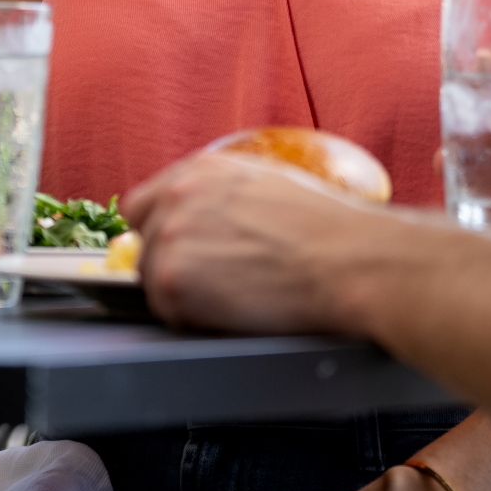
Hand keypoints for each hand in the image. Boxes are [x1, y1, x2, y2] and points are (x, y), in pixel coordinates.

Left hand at [123, 152, 403, 335]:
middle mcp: (176, 195)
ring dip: (184, 296)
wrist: (346, 260)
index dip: (162, 235)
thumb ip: (221, 197)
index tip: (182, 256)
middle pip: (145, 246)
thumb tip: (205, 222)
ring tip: (237, 297)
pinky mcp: (171, 278)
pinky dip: (193, 320)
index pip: (143, 206)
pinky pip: (165, 312)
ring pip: (152, 282)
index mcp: (200, 170)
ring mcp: (169, 235)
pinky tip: (233, 310)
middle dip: (175, 268)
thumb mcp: (267, 185)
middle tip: (223, 285)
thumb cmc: (326, 230)